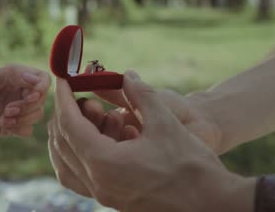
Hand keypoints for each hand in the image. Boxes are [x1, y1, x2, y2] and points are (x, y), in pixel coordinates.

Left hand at [0, 65, 49, 138]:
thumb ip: (13, 74)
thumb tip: (37, 80)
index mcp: (15, 77)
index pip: (42, 80)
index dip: (42, 89)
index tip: (30, 95)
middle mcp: (17, 93)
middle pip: (41, 101)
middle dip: (28, 107)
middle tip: (8, 109)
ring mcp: (14, 111)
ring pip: (36, 116)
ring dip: (23, 119)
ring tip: (4, 119)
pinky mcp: (9, 127)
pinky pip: (27, 131)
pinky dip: (19, 129)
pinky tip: (3, 126)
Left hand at [49, 71, 249, 210]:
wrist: (212, 203)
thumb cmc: (192, 165)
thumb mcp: (165, 122)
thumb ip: (141, 95)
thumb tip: (127, 76)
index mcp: (105, 163)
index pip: (70, 125)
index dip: (63, 99)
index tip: (62, 80)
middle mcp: (97, 183)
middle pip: (62, 144)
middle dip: (64, 114)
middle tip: (75, 94)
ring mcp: (103, 195)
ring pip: (65, 165)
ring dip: (65, 137)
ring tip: (78, 116)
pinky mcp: (111, 200)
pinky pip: (78, 178)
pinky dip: (73, 156)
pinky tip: (87, 142)